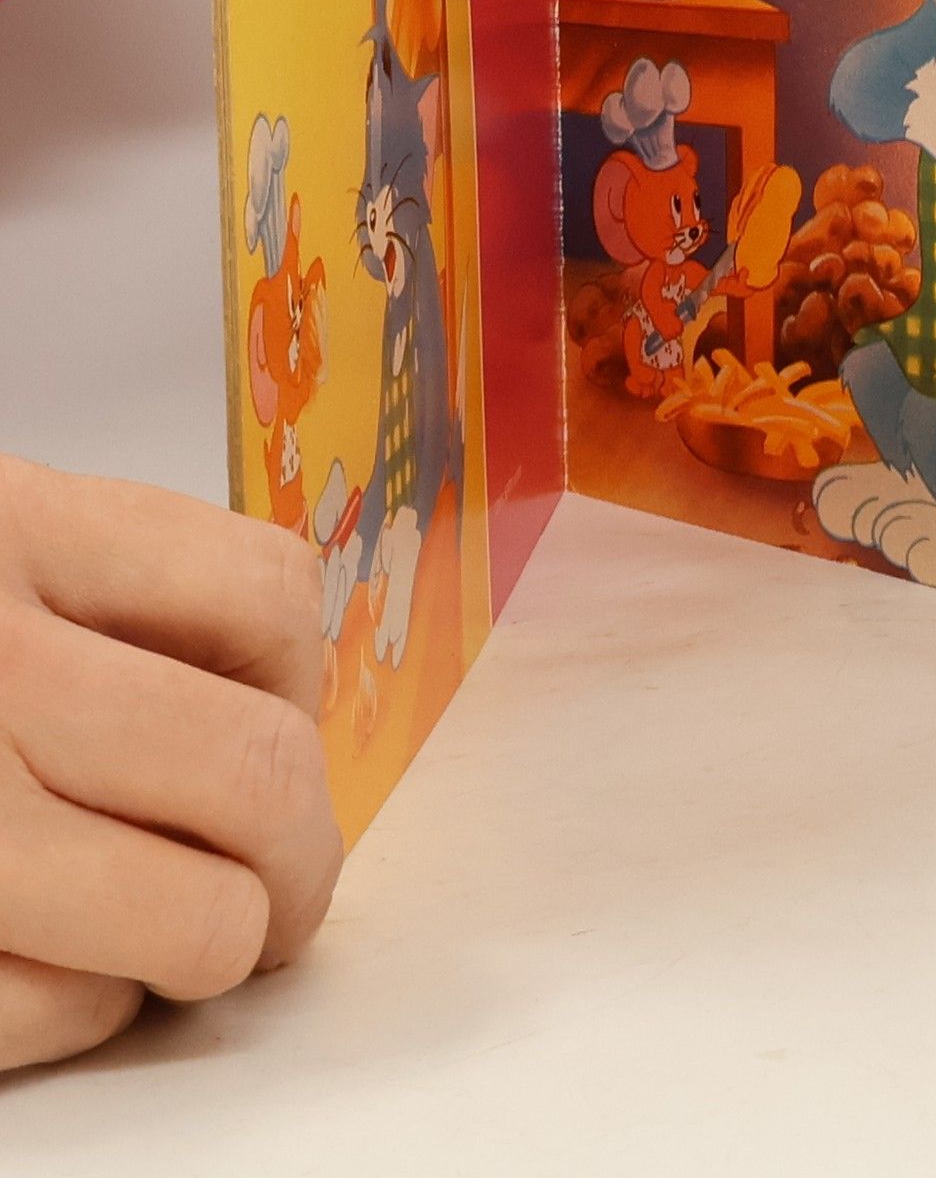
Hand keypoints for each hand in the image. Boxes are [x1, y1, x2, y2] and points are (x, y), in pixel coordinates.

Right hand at [0, 455, 340, 1070]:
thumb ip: (103, 595)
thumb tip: (271, 709)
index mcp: (8, 529)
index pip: (265, 600)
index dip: (300, 687)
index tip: (281, 731)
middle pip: (254, 774)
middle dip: (298, 858)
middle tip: (282, 892)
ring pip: (190, 916)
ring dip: (211, 942)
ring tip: (187, 936)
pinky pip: (51, 1014)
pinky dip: (78, 1010)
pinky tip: (49, 967)